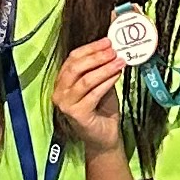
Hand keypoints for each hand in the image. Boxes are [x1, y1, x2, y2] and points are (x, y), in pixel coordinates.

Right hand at [52, 40, 126, 155]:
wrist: (103, 137)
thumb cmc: (101, 110)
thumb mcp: (99, 85)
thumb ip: (100, 70)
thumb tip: (111, 50)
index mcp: (62, 82)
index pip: (72, 59)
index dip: (90, 48)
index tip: (107, 41)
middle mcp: (59, 92)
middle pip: (76, 67)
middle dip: (96, 56)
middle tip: (113, 50)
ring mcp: (66, 104)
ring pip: (85, 80)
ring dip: (104, 68)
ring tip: (119, 61)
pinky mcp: (76, 114)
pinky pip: (93, 94)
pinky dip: (106, 82)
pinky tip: (117, 75)